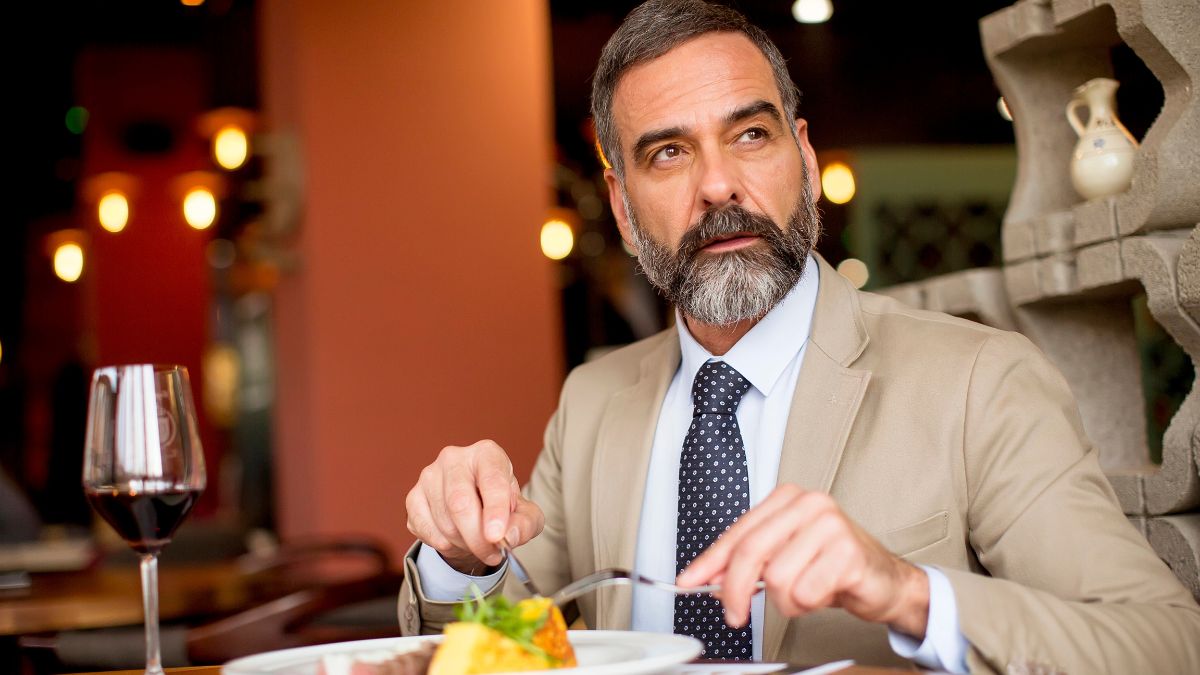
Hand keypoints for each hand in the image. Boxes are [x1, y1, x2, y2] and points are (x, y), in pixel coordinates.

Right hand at [405, 440, 543, 574]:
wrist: (475, 510)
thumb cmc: (502, 506)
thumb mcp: (525, 514)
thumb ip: (525, 523)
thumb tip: (508, 536)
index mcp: (486, 454)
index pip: (491, 480)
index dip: (495, 510)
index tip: (497, 536)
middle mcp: (454, 458)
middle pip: (460, 502)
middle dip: (477, 537)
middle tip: (492, 555)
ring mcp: (429, 476)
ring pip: (444, 520)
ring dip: (464, 543)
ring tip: (478, 543)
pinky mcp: (413, 497)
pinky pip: (425, 529)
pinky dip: (444, 544)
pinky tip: (457, 540)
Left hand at [676, 484, 929, 638]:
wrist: (883, 580)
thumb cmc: (831, 566)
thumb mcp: (782, 557)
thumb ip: (746, 562)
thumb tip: (708, 576)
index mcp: (787, 498)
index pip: (738, 533)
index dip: (710, 562)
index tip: (690, 581)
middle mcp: (808, 504)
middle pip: (750, 552)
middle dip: (735, 591)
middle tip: (735, 614)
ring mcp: (830, 525)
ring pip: (777, 578)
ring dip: (786, 600)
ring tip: (804, 592)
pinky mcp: (848, 552)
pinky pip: (805, 592)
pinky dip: (807, 604)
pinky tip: (823, 593)